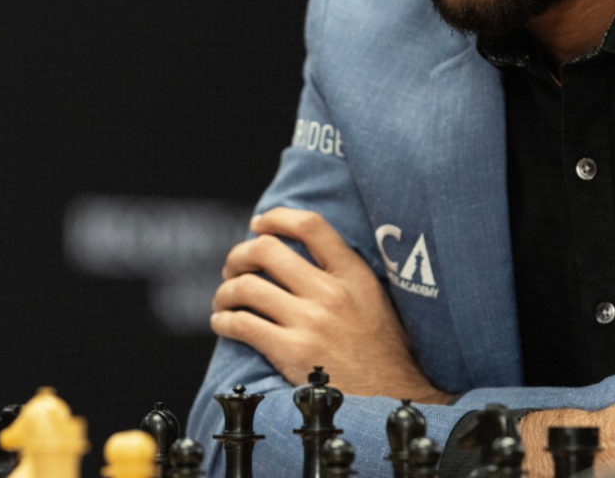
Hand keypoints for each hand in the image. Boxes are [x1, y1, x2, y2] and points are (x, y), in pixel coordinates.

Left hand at [210, 207, 449, 402]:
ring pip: (246, 287)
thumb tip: (297, 250)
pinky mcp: (292, 352)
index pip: (310, 226)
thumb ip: (342, 272)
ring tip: (224, 300)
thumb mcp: (372, 296)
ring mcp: (310, 322)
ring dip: (225, 291)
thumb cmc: (379, 348)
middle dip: (239, 255)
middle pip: (266, 250)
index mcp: (353, 274)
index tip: (258, 224)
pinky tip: (223, 323)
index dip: (276, 218)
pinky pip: (242, 325)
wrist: (391, 396)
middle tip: (233, 268)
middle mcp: (330, 292)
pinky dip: (224, 321)